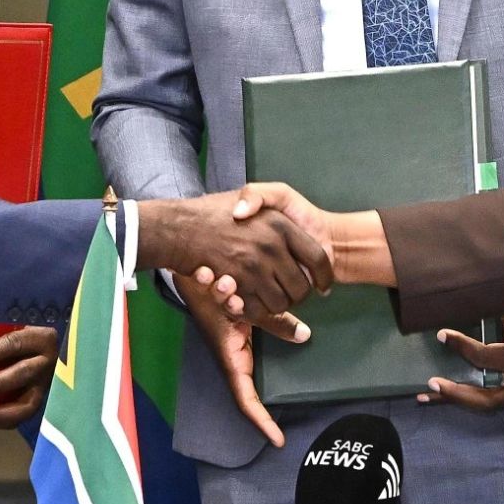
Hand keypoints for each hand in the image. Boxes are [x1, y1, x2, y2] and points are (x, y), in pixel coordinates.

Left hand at [0, 325, 59, 427]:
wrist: (29, 353)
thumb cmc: (10, 341)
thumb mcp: (5, 332)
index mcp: (40, 338)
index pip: (18, 342)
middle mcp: (48, 362)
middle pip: (24, 373)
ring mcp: (45, 386)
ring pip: (28, 402)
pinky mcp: (39, 403)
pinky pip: (22, 417)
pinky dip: (0, 420)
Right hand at [138, 190, 332, 320]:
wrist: (179, 227)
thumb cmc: (216, 210)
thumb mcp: (252, 191)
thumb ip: (276, 202)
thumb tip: (294, 226)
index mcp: (280, 224)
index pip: (318, 258)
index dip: (324, 276)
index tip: (324, 285)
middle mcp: (270, 246)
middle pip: (302, 287)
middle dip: (299, 294)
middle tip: (291, 292)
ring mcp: (252, 268)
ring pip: (281, 302)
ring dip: (279, 305)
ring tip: (272, 295)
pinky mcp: (235, 287)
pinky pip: (258, 310)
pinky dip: (259, 311)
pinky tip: (254, 300)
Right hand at [177, 272, 296, 447]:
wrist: (197, 275)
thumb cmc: (216, 293)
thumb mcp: (247, 308)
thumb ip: (274, 320)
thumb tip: (305, 335)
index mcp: (232, 357)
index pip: (246, 399)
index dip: (262, 421)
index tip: (278, 441)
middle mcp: (232, 360)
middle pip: (247, 399)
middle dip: (261, 419)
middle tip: (278, 438)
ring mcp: (235, 354)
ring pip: (248, 387)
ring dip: (260, 407)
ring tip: (276, 428)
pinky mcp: (238, 343)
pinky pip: (250, 371)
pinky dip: (259, 389)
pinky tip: (271, 398)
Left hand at [419, 304, 503, 411]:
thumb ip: (486, 320)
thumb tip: (452, 324)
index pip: (487, 358)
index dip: (461, 346)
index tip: (442, 335)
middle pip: (487, 400)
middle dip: (457, 395)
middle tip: (431, 385)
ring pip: (488, 404)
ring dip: (457, 401)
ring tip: (426, 398)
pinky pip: (493, 397)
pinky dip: (469, 396)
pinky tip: (446, 393)